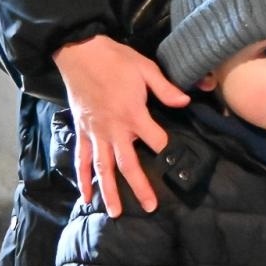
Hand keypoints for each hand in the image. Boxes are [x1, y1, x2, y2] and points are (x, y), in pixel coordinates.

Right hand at [53, 34, 190, 215]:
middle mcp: (113, 130)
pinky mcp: (81, 132)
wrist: (79, 52)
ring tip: (115, 213)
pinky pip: (81, 159)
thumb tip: (185, 103)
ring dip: (109, 191)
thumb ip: (166, 89)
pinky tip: (85, 196)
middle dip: (140, 187)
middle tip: (150, 207)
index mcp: (132, 114)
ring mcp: (95, 133)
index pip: (155, 140)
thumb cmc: (115, 60)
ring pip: (102, 169)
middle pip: (128, 165)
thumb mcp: (146, 69)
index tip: (176, 159)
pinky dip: (82, 178)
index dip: (167, 149)